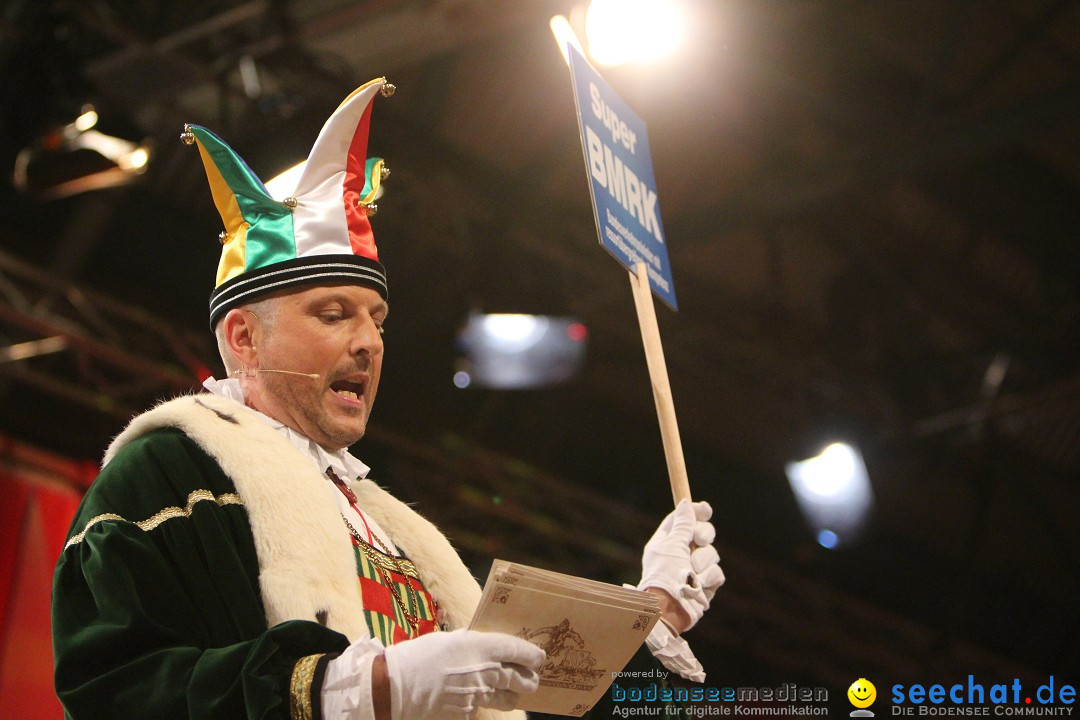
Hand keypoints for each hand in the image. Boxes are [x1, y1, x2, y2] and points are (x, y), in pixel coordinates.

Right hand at [382, 629, 544, 719]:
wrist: (398, 685)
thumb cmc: (421, 655)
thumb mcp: (450, 639)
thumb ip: (472, 641)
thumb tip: (484, 640)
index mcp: (483, 647)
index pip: (521, 652)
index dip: (533, 656)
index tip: (539, 658)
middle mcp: (487, 671)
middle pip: (522, 679)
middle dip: (529, 680)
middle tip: (530, 679)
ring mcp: (479, 695)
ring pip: (509, 699)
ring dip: (511, 696)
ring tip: (510, 693)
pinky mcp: (468, 713)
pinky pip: (482, 709)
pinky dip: (480, 705)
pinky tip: (469, 698)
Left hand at [638, 500, 724, 631]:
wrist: (669, 608)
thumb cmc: (665, 573)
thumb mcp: (672, 545)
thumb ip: (683, 525)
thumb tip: (686, 503)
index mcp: (668, 541)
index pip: (684, 520)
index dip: (695, 513)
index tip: (705, 509)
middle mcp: (681, 553)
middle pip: (703, 533)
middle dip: (704, 535)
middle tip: (699, 540)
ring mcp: (694, 569)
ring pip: (711, 552)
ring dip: (703, 560)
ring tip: (693, 570)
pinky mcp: (705, 584)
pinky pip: (716, 572)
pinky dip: (709, 576)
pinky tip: (700, 583)